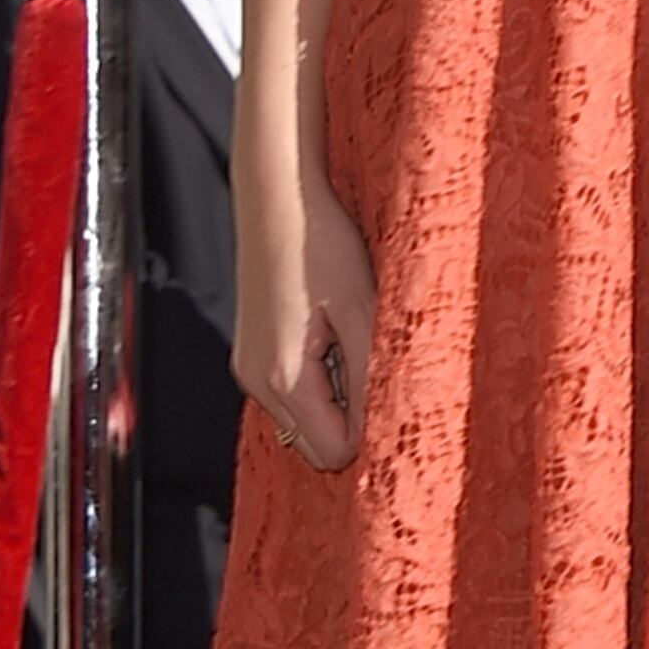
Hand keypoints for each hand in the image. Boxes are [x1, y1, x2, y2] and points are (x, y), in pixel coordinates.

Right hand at [236, 179, 376, 468]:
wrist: (277, 197)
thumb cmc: (320, 243)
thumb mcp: (362, 308)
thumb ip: (372, 373)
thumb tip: (386, 426)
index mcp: (283, 376)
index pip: (333, 451)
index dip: (372, 433)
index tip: (398, 395)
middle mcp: (257, 382)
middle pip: (315, 445)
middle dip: (354, 421)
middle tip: (380, 367)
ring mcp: (251, 368)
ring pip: (304, 420)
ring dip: (339, 398)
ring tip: (357, 344)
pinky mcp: (254, 353)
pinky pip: (293, 393)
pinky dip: (322, 381)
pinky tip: (337, 337)